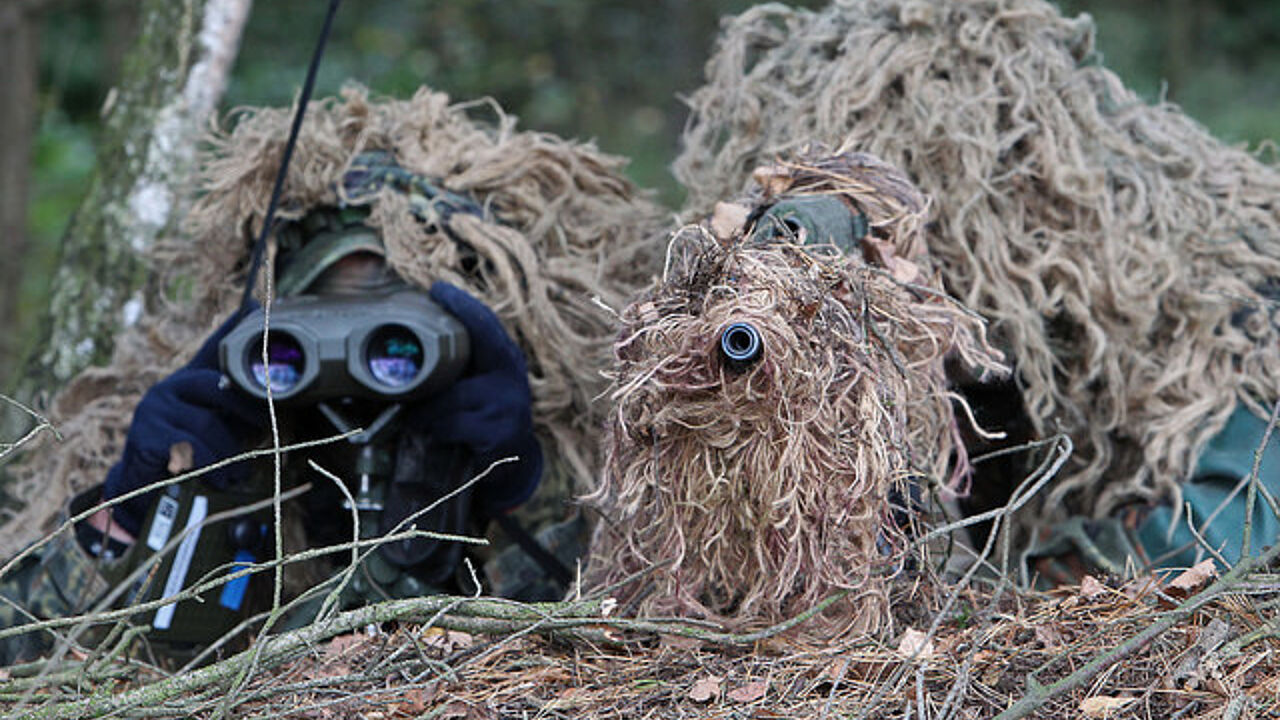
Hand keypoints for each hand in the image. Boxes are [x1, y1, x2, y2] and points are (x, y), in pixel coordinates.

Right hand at [103, 306, 268, 535]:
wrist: (145, 491)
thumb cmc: (192, 456)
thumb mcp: (219, 429)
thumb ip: (238, 410)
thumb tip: (275, 400)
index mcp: (193, 381)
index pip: (214, 348)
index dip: (235, 325)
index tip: (257, 302)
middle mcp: (172, 386)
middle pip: (220, 388)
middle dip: (249, 414)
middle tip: (264, 435)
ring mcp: (156, 407)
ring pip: (208, 425)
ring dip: (228, 455)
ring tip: (234, 472)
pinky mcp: (146, 433)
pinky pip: (190, 447)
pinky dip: (207, 466)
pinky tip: (208, 476)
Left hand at [409, 282, 541, 512]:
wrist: (514, 464)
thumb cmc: (486, 417)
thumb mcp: (481, 385)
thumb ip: (460, 365)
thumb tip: (413, 346)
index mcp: (506, 359)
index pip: (486, 324)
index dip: (463, 304)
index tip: (437, 288)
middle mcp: (511, 377)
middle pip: (467, 354)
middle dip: (432, 355)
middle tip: (401, 358)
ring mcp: (508, 407)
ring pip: (449, 397)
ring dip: (424, 407)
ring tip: (411, 414)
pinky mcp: (498, 435)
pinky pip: (453, 425)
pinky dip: (436, 428)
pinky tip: (432, 432)